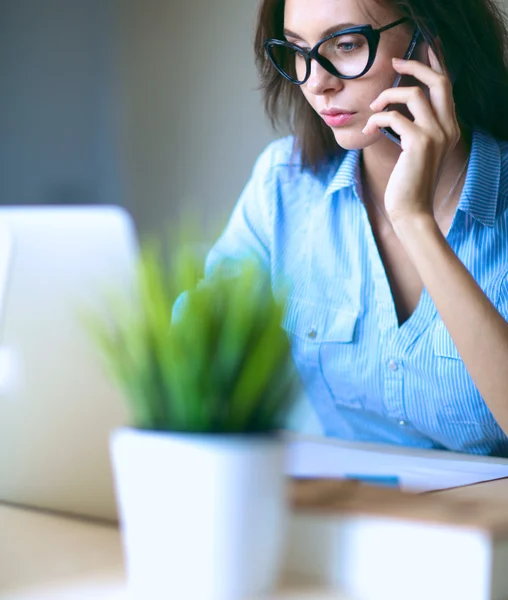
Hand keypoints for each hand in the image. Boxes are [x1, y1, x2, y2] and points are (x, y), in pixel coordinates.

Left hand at [362, 47, 460, 226]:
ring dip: (387, 95)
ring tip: (373, 109)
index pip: (446, 88)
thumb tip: (395, 109)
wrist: (411, 210)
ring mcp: (436, 134)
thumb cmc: (408, 183)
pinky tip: (369, 131)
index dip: (434, 65)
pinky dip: (377, 119)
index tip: (421, 49)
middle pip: (438, 81)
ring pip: (413, 93)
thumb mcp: (416, 152)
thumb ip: (415, 129)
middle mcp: (449, 128)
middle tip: (395, 62)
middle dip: (415, 65)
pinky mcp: (419, 143)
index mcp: (450, 128)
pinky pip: (393, 116)